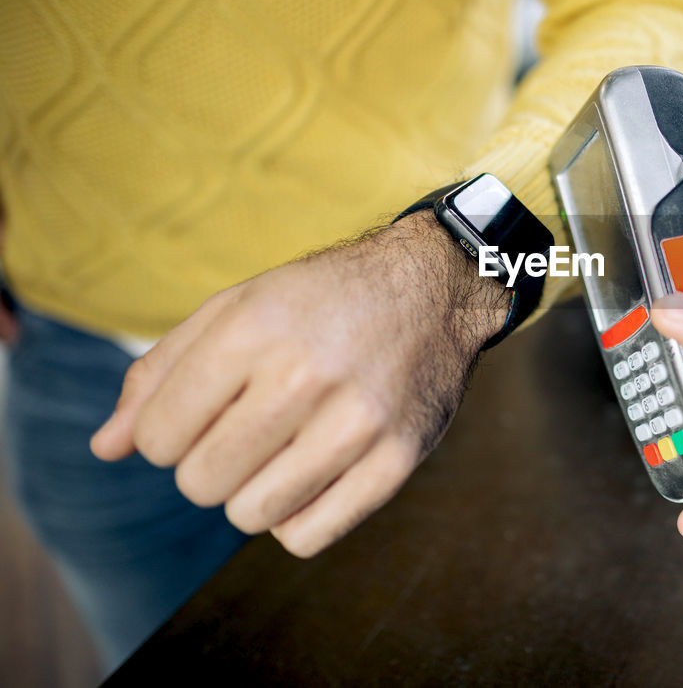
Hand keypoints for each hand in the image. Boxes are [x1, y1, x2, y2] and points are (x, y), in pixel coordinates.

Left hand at [90, 212, 508, 556]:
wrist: (433, 290)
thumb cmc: (320, 302)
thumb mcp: (235, 309)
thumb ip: (161, 374)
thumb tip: (105, 449)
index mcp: (254, 328)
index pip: (160, 438)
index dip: (168, 435)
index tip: (201, 415)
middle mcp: (306, 374)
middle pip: (201, 483)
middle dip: (208, 466)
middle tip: (246, 432)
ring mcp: (359, 421)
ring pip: (251, 516)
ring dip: (252, 493)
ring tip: (280, 453)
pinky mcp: (398, 458)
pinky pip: (308, 536)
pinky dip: (296, 517)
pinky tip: (312, 475)